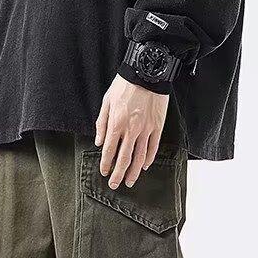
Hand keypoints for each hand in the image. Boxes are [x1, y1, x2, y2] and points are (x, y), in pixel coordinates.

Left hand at [96, 75, 168, 189]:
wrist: (146, 72)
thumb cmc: (124, 85)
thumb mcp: (106, 101)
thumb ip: (102, 124)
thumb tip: (99, 142)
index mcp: (116, 124)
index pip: (110, 151)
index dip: (106, 164)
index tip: (104, 172)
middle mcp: (131, 130)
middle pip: (124, 159)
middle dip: (118, 174)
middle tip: (115, 185)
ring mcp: (146, 130)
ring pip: (139, 157)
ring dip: (133, 172)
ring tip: (130, 181)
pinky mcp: (157, 127)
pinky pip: (153, 147)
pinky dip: (148, 159)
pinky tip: (143, 166)